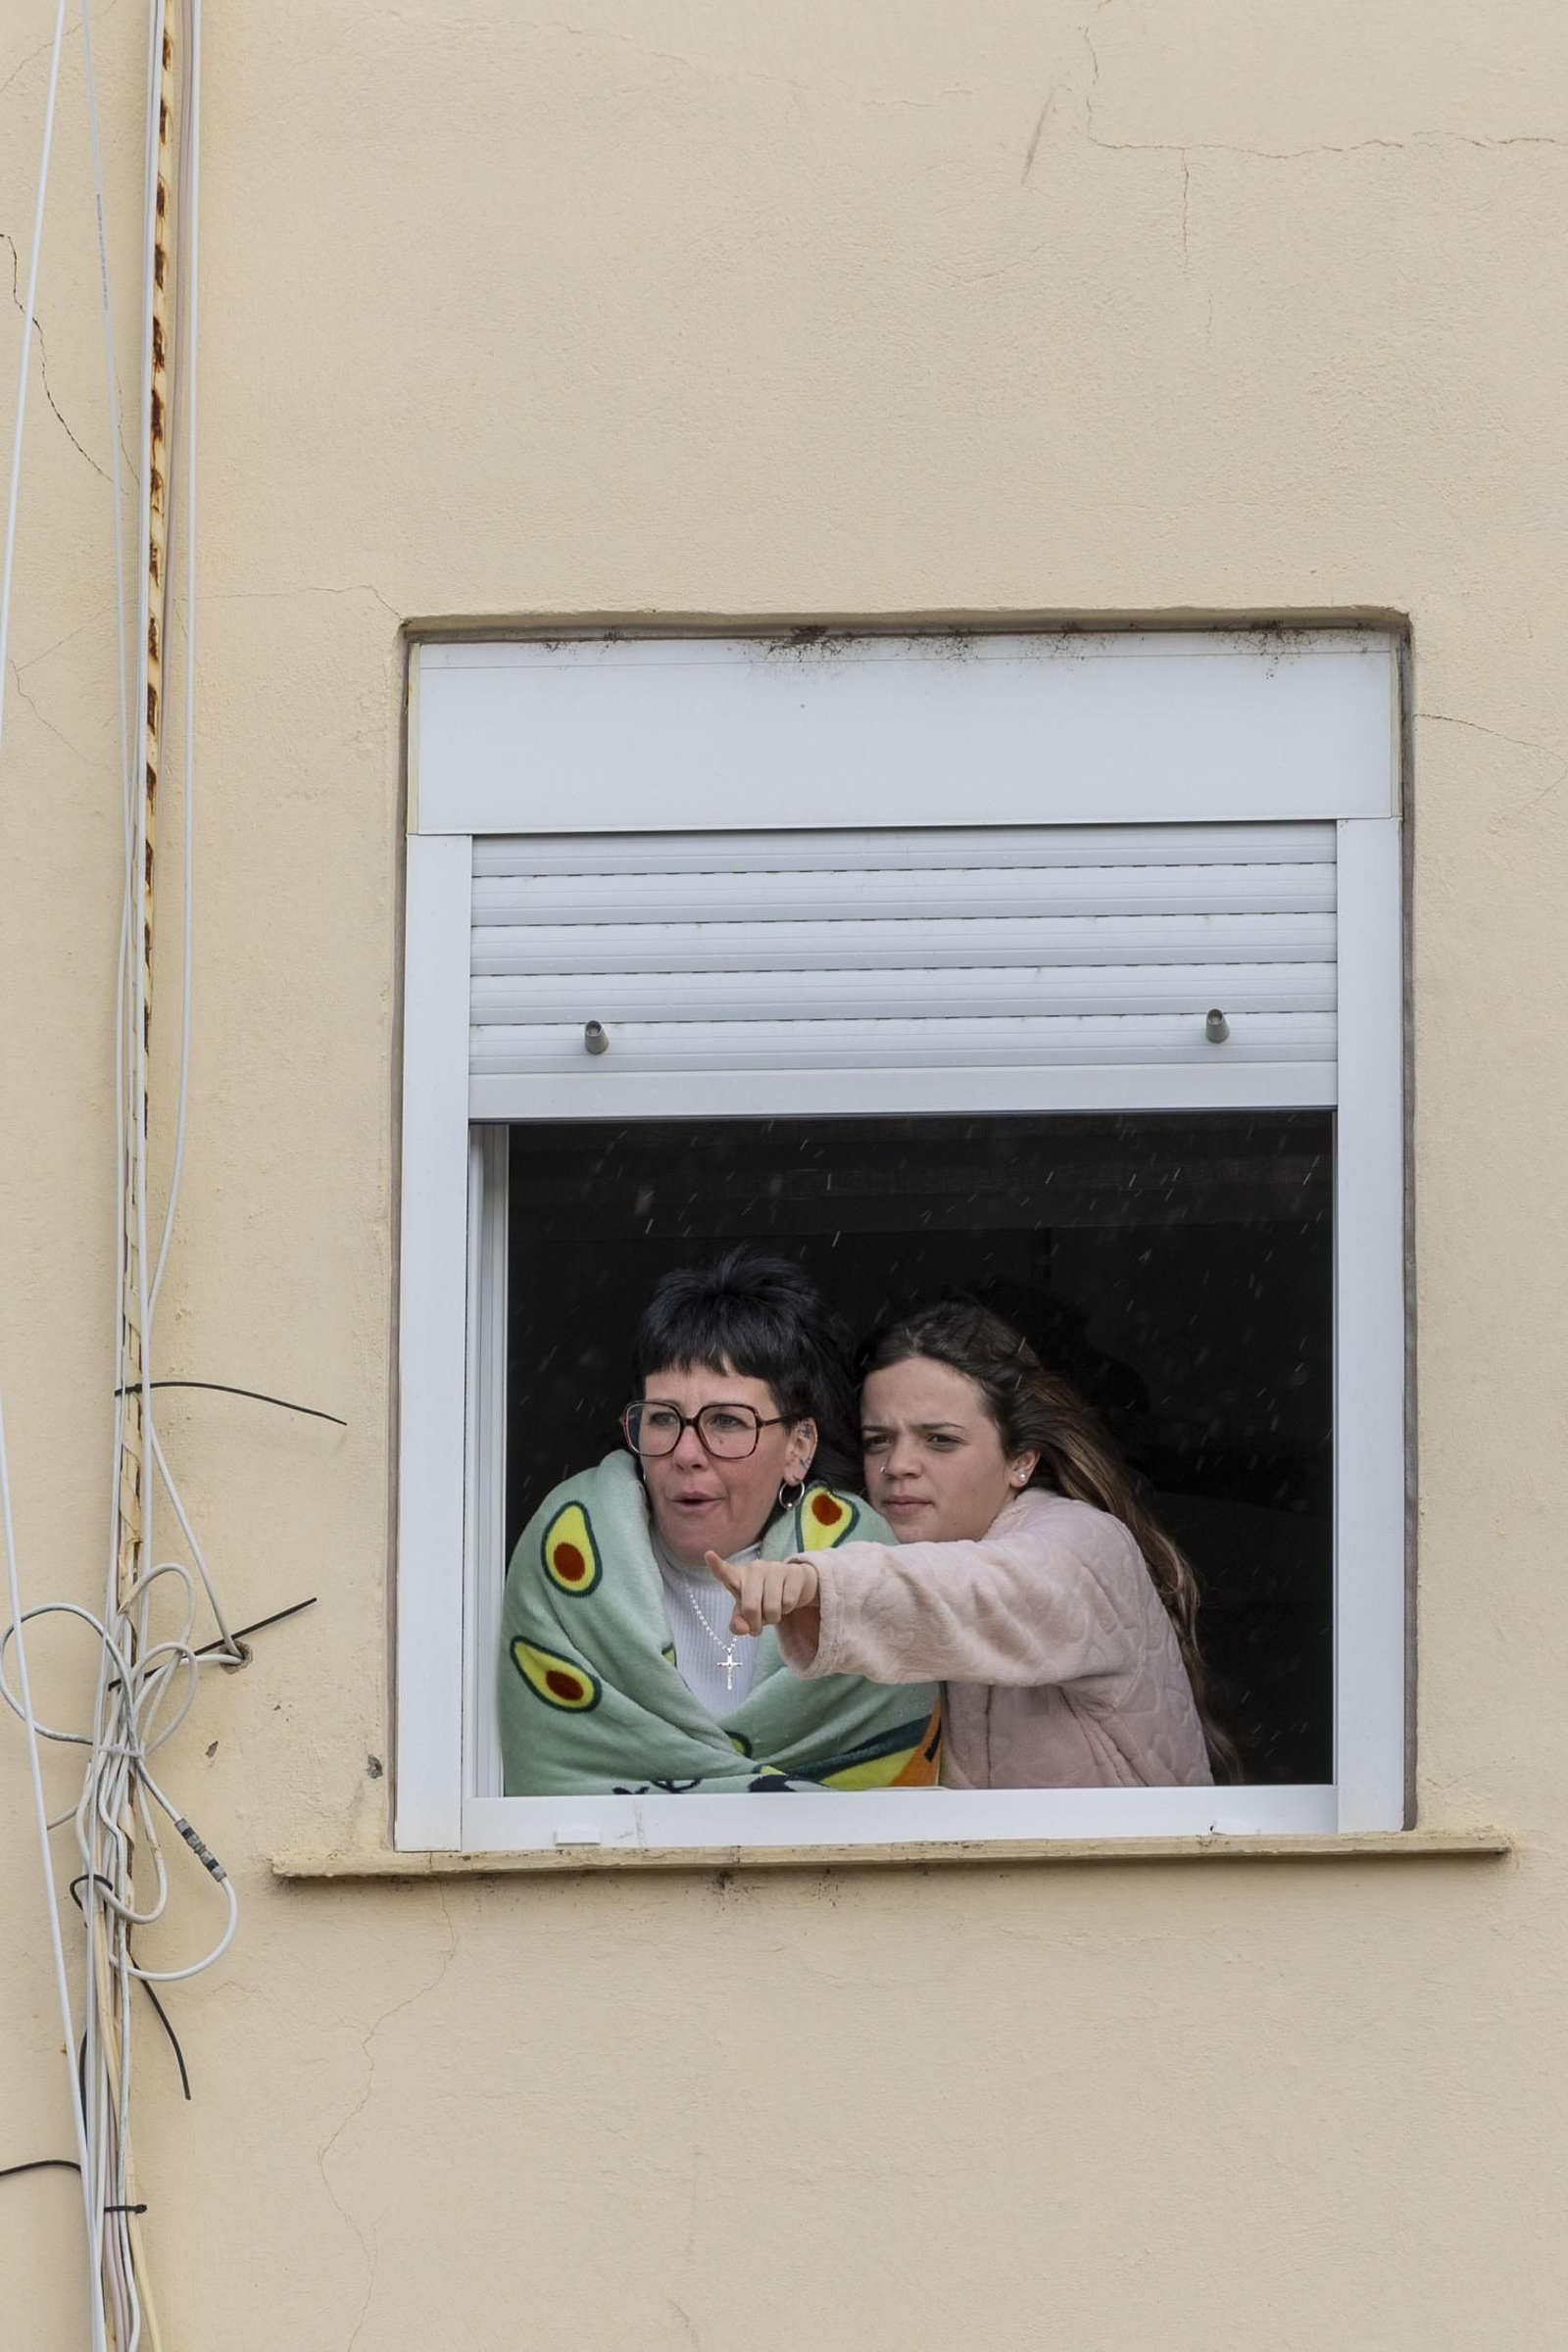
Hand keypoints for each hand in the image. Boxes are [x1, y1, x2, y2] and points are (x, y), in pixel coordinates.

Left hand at [705, 1550, 819, 1636]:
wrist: (796, 1584)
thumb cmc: (763, 1598)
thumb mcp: (746, 1612)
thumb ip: (738, 1622)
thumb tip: (742, 1628)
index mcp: (738, 1576)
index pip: (725, 1572)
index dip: (716, 1565)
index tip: (708, 1555)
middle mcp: (754, 1569)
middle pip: (750, 1607)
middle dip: (755, 1623)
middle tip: (758, 1624)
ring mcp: (774, 1568)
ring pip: (771, 1608)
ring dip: (773, 1618)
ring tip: (774, 1610)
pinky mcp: (792, 1573)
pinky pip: (788, 1603)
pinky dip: (787, 1610)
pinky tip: (786, 1601)